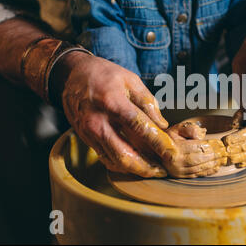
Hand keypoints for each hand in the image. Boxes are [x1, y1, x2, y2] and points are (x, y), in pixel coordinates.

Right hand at [55, 53, 175, 176]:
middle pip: (125, 154)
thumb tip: (162, 125)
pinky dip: (122, 165)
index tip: (173, 153)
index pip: (140, 127)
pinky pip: (105, 158)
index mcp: (113, 103)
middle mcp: (99, 121)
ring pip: (114, 160)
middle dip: (146, 167)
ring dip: (136, 169)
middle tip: (163, 171)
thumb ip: (148, 103)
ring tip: (153, 170)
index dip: (158, 143)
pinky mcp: (85, 138)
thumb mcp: (130, 80)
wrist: (73, 74)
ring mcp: (90, 132)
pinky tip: (135, 164)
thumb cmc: (105, 75)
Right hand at [165, 121, 226, 177]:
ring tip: (221, 159)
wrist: (157, 150)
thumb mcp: (177, 128)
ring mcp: (177, 171)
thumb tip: (201, 134)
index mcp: (174, 148)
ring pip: (198, 168)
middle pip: (198, 159)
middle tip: (223, 152)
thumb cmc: (169, 138)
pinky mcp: (180, 176)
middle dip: (212, 156)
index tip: (218, 143)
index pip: (196, 147)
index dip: (208, 146)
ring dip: (212, 164)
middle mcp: (175, 162)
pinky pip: (196, 175)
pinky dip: (208, 172)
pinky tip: (215, 167)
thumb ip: (189, 129)